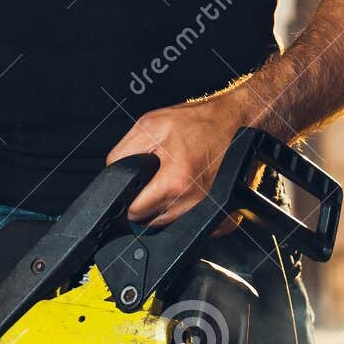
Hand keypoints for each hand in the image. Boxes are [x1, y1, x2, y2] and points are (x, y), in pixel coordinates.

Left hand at [106, 92, 252, 231]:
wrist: (230, 121)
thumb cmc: (196, 122)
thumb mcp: (149, 126)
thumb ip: (123, 153)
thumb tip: (113, 176)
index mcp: (174, 181)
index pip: (136, 212)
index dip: (128, 199)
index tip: (131, 189)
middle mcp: (192, 200)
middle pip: (151, 221)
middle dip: (145, 202)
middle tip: (150, 179)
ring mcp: (205, 207)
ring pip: (168, 223)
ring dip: (161, 207)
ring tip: (166, 180)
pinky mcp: (214, 209)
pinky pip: (186, 220)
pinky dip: (179, 208)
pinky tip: (179, 188)